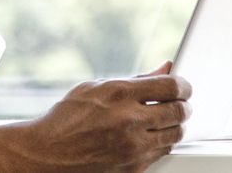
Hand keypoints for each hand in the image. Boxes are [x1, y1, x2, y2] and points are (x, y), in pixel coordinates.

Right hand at [21, 61, 191, 170]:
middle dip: (184, 105)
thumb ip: (136, 79)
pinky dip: (162, 142)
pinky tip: (153, 135)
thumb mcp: (96, 88)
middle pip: (178, 111)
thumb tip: (166, 69)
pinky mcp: (133, 168)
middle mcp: (128, 120)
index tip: (183, 86)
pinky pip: (162, 152)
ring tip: (167, 119)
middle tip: (181, 103)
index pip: (170, 86)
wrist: (47, 154)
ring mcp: (132, 147)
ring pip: (175, 134)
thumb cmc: (67, 118)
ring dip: (176, 125)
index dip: (183, 85)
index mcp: (119, 94)